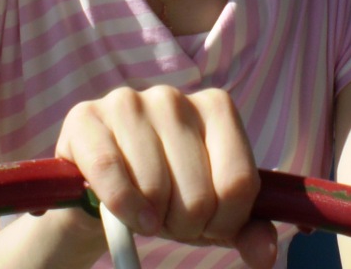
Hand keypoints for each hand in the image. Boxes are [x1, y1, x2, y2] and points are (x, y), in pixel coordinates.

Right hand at [55, 86, 277, 268]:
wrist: (102, 192)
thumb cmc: (168, 197)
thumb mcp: (212, 214)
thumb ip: (246, 230)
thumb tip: (264, 255)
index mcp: (216, 107)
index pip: (239, 182)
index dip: (225, 221)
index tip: (209, 226)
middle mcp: (174, 97)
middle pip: (199, 192)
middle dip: (186, 224)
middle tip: (171, 221)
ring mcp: (128, 102)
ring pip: (155, 186)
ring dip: (152, 220)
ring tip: (146, 212)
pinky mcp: (85, 117)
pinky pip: (111, 172)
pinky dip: (123, 206)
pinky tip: (127, 214)